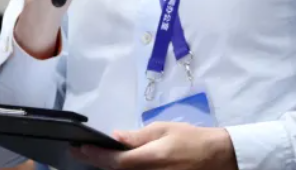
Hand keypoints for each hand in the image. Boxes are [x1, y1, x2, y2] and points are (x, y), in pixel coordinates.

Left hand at [72, 122, 237, 169]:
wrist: (216, 157)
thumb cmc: (190, 139)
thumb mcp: (164, 129)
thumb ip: (138, 137)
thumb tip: (114, 138)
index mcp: (150, 159)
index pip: (114, 162)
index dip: (94, 156)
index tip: (78, 148)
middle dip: (96, 163)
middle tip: (80, 152)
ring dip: (109, 168)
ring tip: (94, 157)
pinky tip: (116, 164)